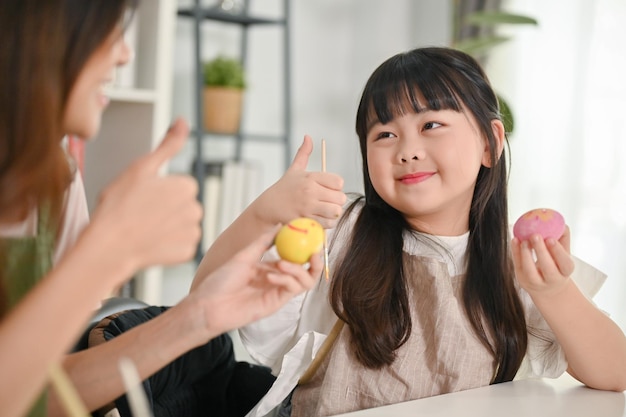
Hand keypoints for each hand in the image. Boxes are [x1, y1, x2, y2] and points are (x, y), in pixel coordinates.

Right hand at [88, 118, 201, 275]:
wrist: (108, 246)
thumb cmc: (119, 206)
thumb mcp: (141, 167)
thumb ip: (168, 145)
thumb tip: (182, 122)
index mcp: (187, 187)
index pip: (179, 184)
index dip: (159, 189)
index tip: (142, 196)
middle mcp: (196, 209)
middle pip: (183, 204)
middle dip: (166, 207)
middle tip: (141, 212)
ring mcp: (193, 233)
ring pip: (182, 224)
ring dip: (168, 225)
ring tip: (144, 227)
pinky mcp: (187, 253)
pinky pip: (181, 244)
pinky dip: (168, 244)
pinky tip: (151, 242)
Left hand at [188, 226, 322, 335]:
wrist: (208, 304)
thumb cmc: (221, 281)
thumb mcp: (243, 255)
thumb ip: (263, 241)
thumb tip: (280, 225)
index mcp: (269, 267)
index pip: (296, 256)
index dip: (306, 248)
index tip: (311, 236)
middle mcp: (277, 279)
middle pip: (307, 271)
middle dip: (315, 261)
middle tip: (313, 251)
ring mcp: (278, 292)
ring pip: (305, 281)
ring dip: (298, 269)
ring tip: (282, 263)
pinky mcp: (276, 303)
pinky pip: (291, 290)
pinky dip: (286, 280)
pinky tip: (270, 276)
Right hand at [255, 135, 345, 228]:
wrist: (269, 206)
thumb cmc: (284, 188)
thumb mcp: (294, 169)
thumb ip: (303, 153)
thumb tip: (308, 137)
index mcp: (310, 177)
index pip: (338, 182)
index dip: (337, 187)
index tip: (329, 189)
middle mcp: (310, 191)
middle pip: (340, 198)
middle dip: (336, 201)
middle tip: (328, 202)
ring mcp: (307, 207)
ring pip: (335, 211)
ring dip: (333, 213)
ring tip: (326, 211)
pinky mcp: (305, 220)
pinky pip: (327, 224)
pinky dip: (327, 223)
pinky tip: (320, 219)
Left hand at [511, 225, 574, 297]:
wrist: (547, 288)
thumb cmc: (556, 265)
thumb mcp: (563, 255)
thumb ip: (563, 240)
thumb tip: (562, 224)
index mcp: (565, 272)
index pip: (565, 264)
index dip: (558, 251)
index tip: (550, 238)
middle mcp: (552, 280)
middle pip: (548, 268)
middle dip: (541, 251)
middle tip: (535, 235)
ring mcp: (536, 282)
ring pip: (530, 271)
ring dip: (526, 254)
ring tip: (524, 240)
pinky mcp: (522, 280)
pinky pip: (518, 266)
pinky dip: (515, 252)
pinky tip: (515, 240)